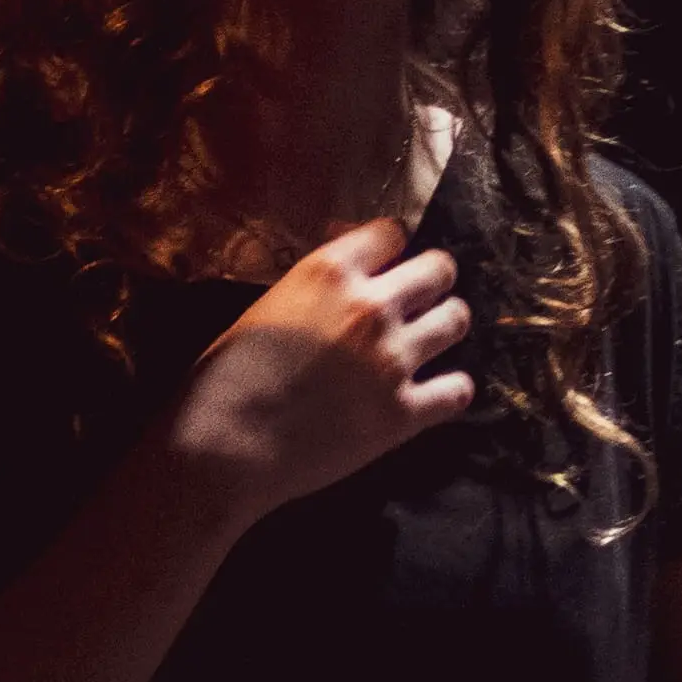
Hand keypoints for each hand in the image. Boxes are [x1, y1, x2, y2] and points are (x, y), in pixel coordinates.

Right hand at [162, 218, 475, 517]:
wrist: (226, 448)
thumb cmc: (224, 379)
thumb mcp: (265, 308)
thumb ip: (310, 292)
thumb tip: (340, 283)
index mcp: (328, 273)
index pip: (390, 234)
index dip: (389, 249)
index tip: (384, 265)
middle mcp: (370, 307)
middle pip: (438, 270)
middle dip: (431, 281)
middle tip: (419, 301)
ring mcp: (392, 360)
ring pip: (456, 321)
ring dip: (445, 327)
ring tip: (429, 341)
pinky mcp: (404, 413)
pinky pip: (457, 391)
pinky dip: (450, 391)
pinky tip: (435, 394)